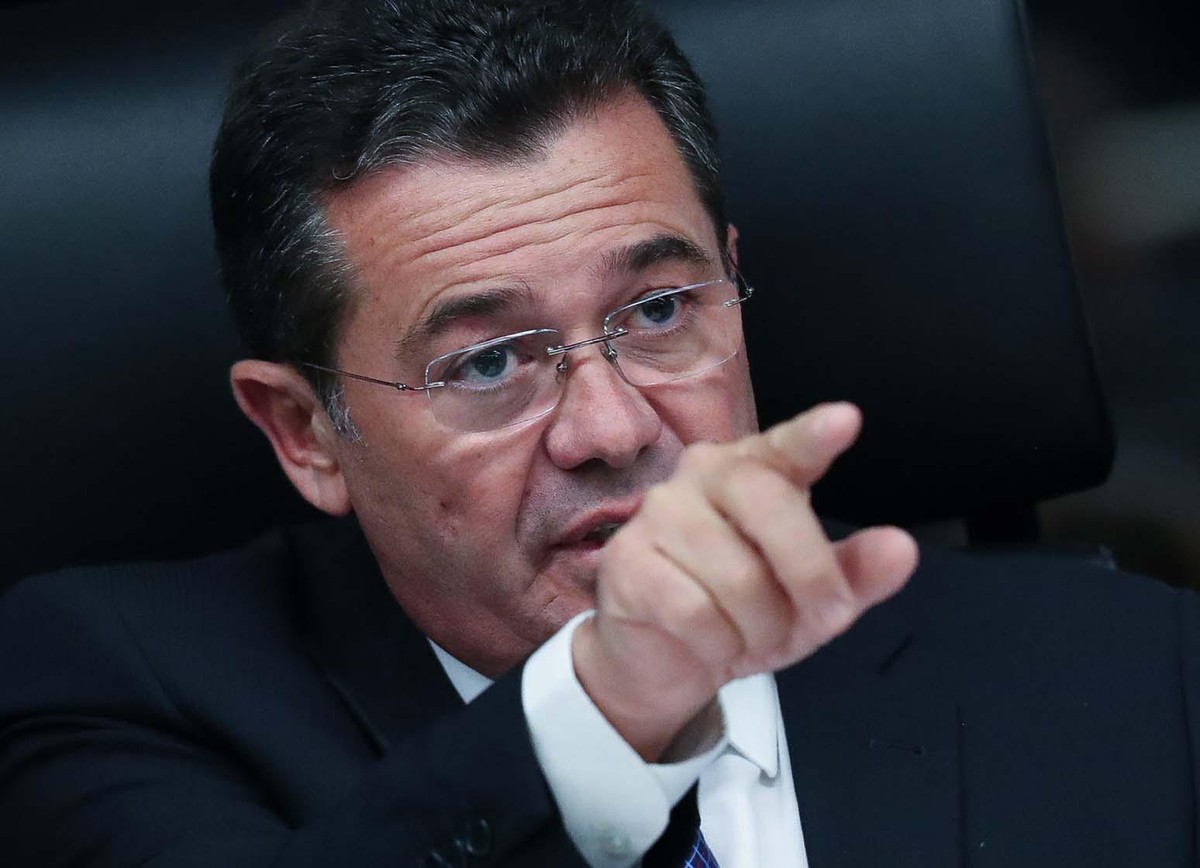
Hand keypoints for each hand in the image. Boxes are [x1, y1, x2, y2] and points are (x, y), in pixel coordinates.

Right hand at [571, 402, 918, 759]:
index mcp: (754, 470)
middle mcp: (702, 475)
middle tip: (828, 617)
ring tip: (751, 633)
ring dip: (761, 626)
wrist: (662, 660)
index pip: (786, 447)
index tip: (845, 420)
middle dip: (811, 573)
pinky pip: (696, 612)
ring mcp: (658, 514)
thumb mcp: (810, 603)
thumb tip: (901, 548)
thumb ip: (856, 575)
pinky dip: (719, 643)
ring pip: (737, 576)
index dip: (813, 435)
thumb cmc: (742, 613)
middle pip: (770, 506)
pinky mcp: (627, 562)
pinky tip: (711, 642)